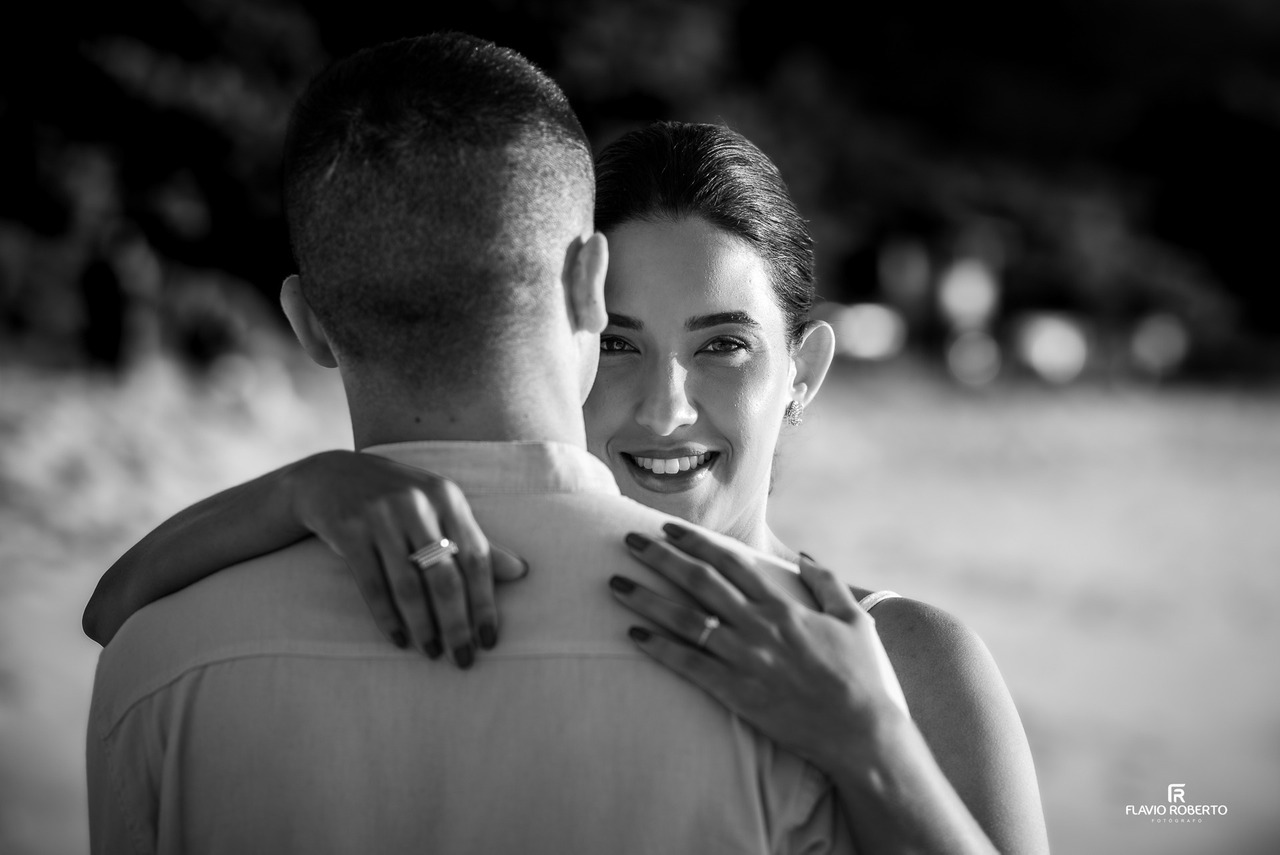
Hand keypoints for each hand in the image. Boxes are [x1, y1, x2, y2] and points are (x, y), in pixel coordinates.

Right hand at [289, 450, 527, 667]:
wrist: (331, 476)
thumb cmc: (398, 499)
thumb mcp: (439, 509)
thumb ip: (475, 541)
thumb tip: (522, 572)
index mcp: (447, 497)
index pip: (476, 557)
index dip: (485, 602)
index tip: (490, 639)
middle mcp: (416, 504)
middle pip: (444, 577)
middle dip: (457, 624)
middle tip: (463, 659)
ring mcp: (380, 516)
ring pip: (408, 585)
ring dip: (423, 626)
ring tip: (432, 653)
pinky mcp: (349, 531)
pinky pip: (372, 585)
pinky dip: (387, 617)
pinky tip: (399, 639)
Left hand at [610, 522, 908, 770]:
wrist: (864, 734)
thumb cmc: (865, 676)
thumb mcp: (856, 619)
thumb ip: (828, 582)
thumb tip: (804, 555)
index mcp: (785, 606)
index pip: (731, 562)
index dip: (696, 542)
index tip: (668, 529)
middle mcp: (760, 626)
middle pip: (700, 582)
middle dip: (661, 558)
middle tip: (628, 541)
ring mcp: (746, 659)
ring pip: (686, 620)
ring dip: (648, 599)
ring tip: (616, 583)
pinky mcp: (737, 693)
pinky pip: (689, 666)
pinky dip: (659, 649)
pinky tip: (632, 636)